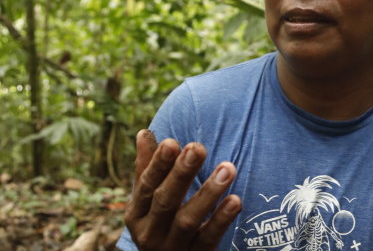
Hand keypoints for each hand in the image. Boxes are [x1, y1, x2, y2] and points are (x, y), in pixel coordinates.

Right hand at [124, 129, 241, 250]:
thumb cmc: (158, 225)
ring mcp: (172, 248)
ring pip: (188, 220)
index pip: (147, 185)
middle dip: (181, 173)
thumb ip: (147, 168)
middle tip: (198, 147)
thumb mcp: (147, 202)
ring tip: (227, 167)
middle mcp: (150, 233)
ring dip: (208, 193)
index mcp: (137, 213)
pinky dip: (221, 220)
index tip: (172, 142)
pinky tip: (236, 200)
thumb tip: (144, 132)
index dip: (158, 164)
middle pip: (166, 201)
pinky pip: (209, 239)